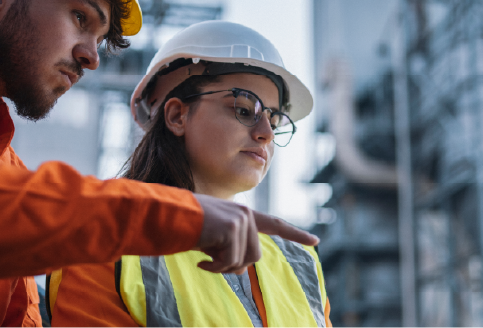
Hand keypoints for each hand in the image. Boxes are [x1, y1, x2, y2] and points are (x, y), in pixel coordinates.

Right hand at [193, 194, 319, 273]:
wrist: (167, 216)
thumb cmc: (185, 227)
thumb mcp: (212, 238)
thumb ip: (231, 247)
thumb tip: (240, 268)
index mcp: (243, 214)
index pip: (274, 224)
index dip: (295, 234)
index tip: (315, 241)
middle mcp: (246, 214)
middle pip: (255, 257)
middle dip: (232, 266)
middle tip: (209, 261)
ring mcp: (241, 219)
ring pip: (243, 262)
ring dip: (222, 267)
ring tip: (204, 255)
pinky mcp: (234, 228)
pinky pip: (231, 262)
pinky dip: (214, 267)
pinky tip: (201, 259)